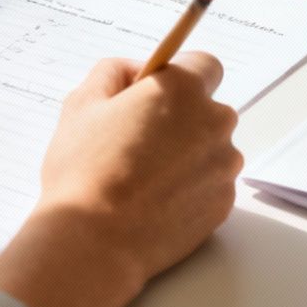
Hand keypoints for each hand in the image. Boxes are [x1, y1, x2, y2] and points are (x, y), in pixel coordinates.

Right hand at [35, 53, 241, 280]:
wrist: (96, 241)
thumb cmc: (85, 171)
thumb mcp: (82, 103)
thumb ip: (112, 73)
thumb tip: (134, 72)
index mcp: (183, 90)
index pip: (204, 65)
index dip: (178, 77)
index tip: (156, 93)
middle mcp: (214, 123)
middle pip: (208, 109)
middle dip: (181, 118)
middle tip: (138, 139)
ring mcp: (224, 167)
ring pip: (211, 149)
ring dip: (187, 154)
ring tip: (143, 177)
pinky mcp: (224, 204)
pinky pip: (211, 184)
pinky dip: (190, 187)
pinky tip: (154, 200)